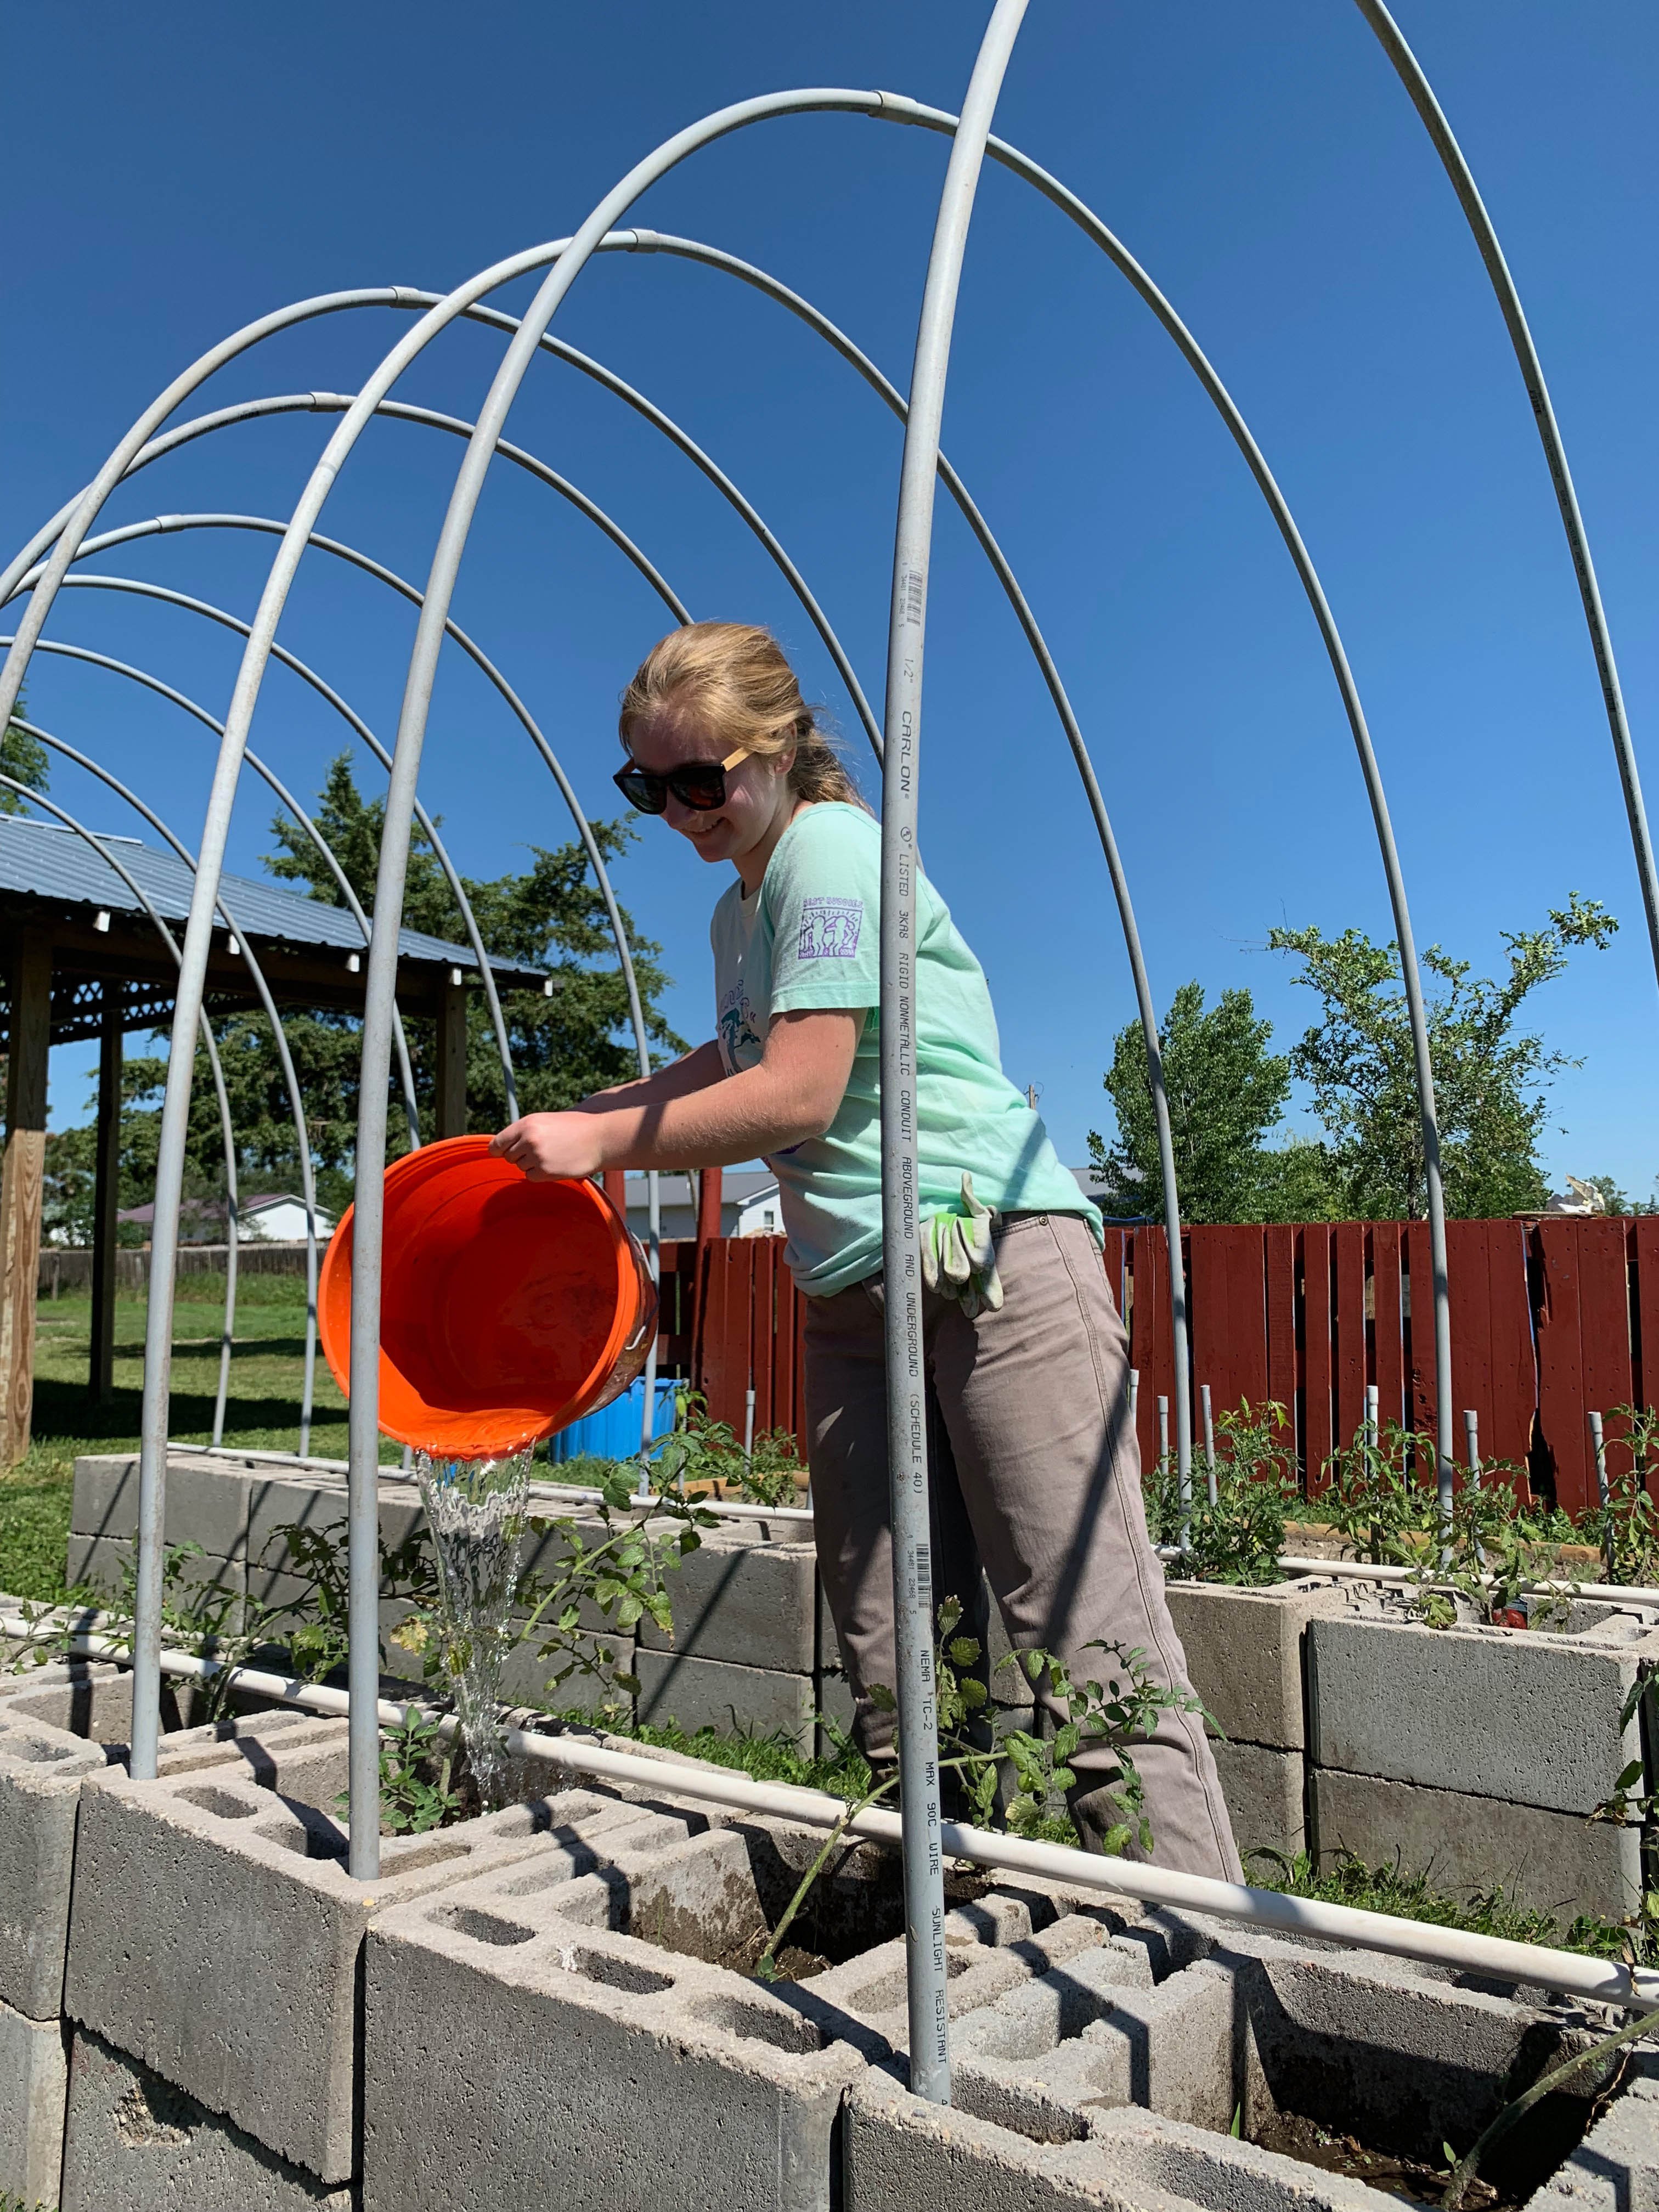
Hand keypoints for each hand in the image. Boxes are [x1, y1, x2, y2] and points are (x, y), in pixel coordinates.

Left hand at [488, 1112, 604, 1182]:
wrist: (600, 1139)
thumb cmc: (575, 1128)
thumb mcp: (546, 1121)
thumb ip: (525, 1131)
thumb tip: (505, 1145)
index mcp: (527, 1124)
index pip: (498, 1143)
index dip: (498, 1149)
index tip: (500, 1153)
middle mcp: (528, 1139)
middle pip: (509, 1156)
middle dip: (521, 1156)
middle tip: (542, 1150)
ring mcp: (536, 1156)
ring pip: (521, 1167)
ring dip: (533, 1165)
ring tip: (553, 1155)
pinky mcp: (545, 1171)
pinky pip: (531, 1177)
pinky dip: (541, 1174)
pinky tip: (556, 1164)